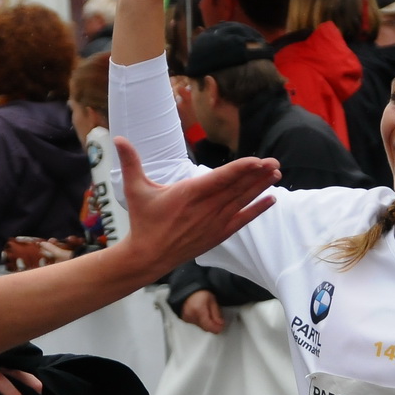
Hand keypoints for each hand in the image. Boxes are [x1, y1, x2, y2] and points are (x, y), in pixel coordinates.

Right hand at [112, 135, 276, 278]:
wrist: (148, 256)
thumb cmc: (143, 221)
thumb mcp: (135, 189)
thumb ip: (131, 162)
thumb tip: (118, 138)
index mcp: (189, 194)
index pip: (221, 179)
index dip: (241, 169)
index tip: (258, 160)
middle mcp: (205, 208)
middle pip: (237, 188)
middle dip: (257, 175)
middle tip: (275, 162)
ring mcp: (214, 222)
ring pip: (242, 201)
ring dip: (260, 187)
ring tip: (276, 174)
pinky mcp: (218, 234)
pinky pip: (242, 219)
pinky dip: (257, 209)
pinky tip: (271, 199)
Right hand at [180, 290, 225, 333]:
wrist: (188, 289)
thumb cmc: (199, 292)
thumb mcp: (212, 300)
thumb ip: (217, 313)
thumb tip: (220, 324)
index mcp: (199, 311)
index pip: (210, 327)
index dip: (218, 328)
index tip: (221, 326)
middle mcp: (191, 316)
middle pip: (206, 328)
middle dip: (212, 324)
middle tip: (216, 316)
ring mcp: (187, 318)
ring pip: (201, 326)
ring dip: (206, 322)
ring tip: (206, 311)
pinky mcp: (185, 319)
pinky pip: (195, 324)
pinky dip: (200, 321)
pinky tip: (200, 312)